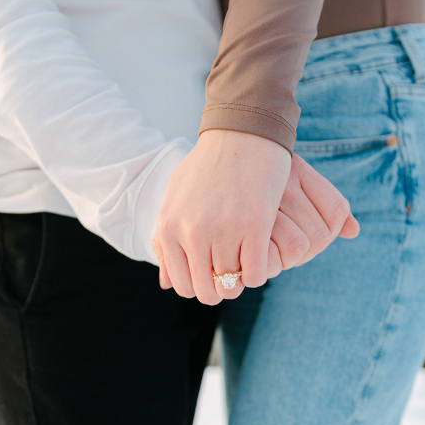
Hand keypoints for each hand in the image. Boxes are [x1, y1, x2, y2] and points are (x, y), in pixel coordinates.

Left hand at [153, 130, 357, 303]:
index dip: (200, 287)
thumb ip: (167, 239)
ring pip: (231, 285)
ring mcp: (223, 231)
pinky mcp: (255, 226)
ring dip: (241, 280)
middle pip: (207, 290)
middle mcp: (192, 232)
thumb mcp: (176, 199)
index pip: (182, 284)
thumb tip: (165, 283)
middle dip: (220, 290)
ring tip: (246, 263)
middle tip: (232, 275)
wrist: (242, 133)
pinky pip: (255, 274)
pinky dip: (258, 274)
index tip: (212, 276)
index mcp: (169, 227)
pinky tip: (260, 259)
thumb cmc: (208, 167)